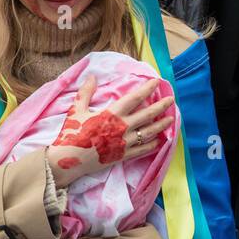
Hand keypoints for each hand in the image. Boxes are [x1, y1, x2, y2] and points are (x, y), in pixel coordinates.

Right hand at [46, 76, 174, 187]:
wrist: (67, 161)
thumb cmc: (71, 134)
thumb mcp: (76, 110)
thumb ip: (85, 93)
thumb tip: (92, 77)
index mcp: (112, 114)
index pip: (135, 98)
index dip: (147, 89)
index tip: (157, 82)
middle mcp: (122, 127)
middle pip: (147, 114)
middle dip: (161, 106)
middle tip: (172, 100)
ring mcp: (124, 142)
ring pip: (148, 132)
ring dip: (161, 125)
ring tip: (171, 119)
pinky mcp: (123, 155)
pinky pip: (142, 149)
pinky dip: (152, 144)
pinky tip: (159, 140)